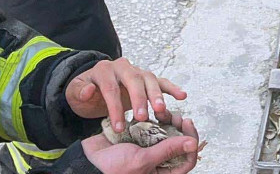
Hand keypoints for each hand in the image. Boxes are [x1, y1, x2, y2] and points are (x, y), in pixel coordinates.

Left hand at [66, 58, 186, 131]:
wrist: (92, 88)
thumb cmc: (85, 94)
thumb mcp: (75, 94)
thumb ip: (80, 92)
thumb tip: (89, 90)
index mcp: (103, 70)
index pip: (111, 88)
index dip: (115, 108)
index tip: (118, 127)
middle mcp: (122, 67)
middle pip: (133, 80)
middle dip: (139, 99)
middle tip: (142, 117)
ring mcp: (136, 71)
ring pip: (149, 79)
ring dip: (156, 95)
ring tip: (161, 110)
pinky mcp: (146, 78)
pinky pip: (161, 81)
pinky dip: (171, 88)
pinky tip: (182, 96)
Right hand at [81, 115, 199, 173]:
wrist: (88, 160)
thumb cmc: (112, 169)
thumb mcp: (143, 160)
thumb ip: (167, 150)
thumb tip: (192, 143)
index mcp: (162, 172)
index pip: (187, 160)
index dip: (191, 141)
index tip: (188, 124)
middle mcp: (157, 162)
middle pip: (178, 144)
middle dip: (179, 128)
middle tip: (176, 116)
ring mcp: (148, 149)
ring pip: (166, 133)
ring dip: (167, 121)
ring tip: (163, 112)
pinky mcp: (138, 138)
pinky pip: (151, 127)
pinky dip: (153, 119)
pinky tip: (152, 112)